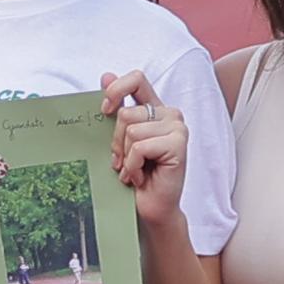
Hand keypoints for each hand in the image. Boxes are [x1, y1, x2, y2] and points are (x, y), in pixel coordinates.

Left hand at [101, 72, 190, 229]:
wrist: (150, 207)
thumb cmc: (135, 175)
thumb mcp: (119, 139)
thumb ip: (116, 107)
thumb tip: (106, 76)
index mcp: (154, 109)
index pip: (136, 79)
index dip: (116, 90)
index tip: (105, 110)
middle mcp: (169, 114)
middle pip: (125, 113)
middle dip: (116, 142)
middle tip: (124, 161)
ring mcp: (177, 128)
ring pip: (131, 131)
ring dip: (125, 157)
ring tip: (134, 171)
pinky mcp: (179, 144)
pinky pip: (140, 147)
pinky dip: (133, 166)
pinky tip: (141, 177)